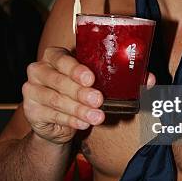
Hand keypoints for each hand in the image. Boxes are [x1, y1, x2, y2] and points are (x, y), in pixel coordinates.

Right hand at [23, 47, 154, 144]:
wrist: (60, 121)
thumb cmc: (83, 92)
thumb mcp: (100, 82)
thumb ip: (123, 78)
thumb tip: (150, 78)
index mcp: (55, 56)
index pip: (60, 57)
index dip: (75, 68)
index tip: (91, 78)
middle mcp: (39, 70)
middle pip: (58, 80)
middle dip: (80, 92)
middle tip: (98, 100)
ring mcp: (31, 90)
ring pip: (56, 100)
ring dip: (78, 109)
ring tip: (97, 117)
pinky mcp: (31, 111)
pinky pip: (52, 115)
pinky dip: (70, 121)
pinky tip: (83, 124)